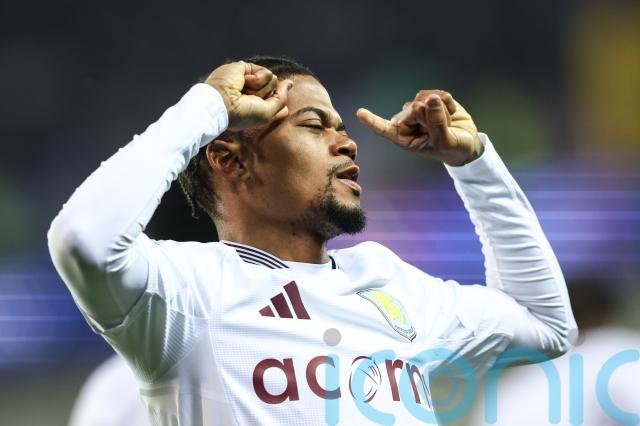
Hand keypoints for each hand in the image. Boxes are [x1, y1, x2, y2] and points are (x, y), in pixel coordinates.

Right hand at [205, 61, 292, 130]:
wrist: (221, 103)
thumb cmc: (242, 113)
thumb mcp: (268, 113)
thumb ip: (281, 98)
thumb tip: (290, 82)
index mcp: (257, 106)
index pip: (277, 102)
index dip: (273, 105)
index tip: (257, 111)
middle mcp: (254, 93)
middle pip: (276, 90)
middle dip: (265, 97)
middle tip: (247, 101)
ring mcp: (250, 80)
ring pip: (272, 80)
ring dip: (260, 89)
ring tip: (243, 92)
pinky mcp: (245, 68)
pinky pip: (266, 72)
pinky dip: (257, 80)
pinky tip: (243, 82)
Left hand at [357, 90, 482, 165]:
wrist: (466, 144)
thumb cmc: (452, 149)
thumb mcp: (445, 141)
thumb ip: (436, 122)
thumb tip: (432, 99)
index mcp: (403, 138)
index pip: (384, 129)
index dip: (373, 121)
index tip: (360, 113)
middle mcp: (406, 122)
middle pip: (413, 109)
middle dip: (430, 117)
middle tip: (441, 129)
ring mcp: (418, 109)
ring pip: (424, 99)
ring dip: (441, 110)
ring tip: (446, 122)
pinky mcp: (430, 99)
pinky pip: (437, 93)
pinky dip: (448, 102)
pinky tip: (451, 113)